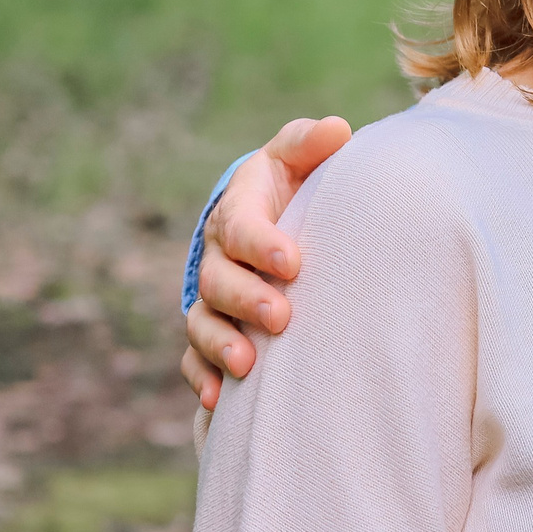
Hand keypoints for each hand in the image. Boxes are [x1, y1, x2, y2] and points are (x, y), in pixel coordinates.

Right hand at [179, 114, 353, 408]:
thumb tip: (338, 130)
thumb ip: (311, 143)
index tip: (293, 262)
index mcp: (239, 211)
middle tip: (281, 316)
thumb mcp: (297, 156)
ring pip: (202, 323)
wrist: (271, 217)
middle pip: (218, 282)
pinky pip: (194, 358)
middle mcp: (218, 256)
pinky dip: (203, 378)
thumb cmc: (293, 184)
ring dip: (221, 344)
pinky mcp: (213, 329)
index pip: (242, 227)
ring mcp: (212, 297)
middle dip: (246, 300)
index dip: (262, 245)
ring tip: (246, 365)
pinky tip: (219, 401)